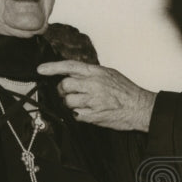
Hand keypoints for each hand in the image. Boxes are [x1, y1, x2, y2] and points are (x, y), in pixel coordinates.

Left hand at [37, 60, 155, 131]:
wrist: (140, 107)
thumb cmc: (127, 92)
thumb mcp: (110, 74)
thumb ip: (91, 73)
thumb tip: (74, 74)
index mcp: (97, 72)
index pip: (69, 66)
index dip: (52, 67)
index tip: (41, 69)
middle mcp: (93, 84)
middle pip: (64, 86)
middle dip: (63, 91)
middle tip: (70, 93)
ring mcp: (93, 100)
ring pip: (68, 102)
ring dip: (71, 104)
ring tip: (84, 104)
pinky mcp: (93, 115)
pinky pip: (76, 115)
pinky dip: (79, 115)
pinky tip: (89, 112)